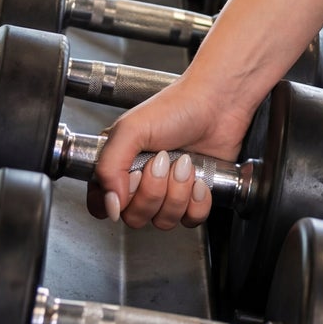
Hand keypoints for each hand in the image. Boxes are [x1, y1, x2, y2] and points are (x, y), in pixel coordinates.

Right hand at [87, 75, 255, 230]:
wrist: (220, 102)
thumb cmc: (177, 107)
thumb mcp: (131, 129)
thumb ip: (109, 167)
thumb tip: (110, 205)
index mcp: (120, 166)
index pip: (102, 206)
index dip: (119, 199)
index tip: (134, 175)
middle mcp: (142, 182)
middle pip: (135, 217)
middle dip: (154, 191)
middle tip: (165, 160)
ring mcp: (169, 190)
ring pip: (164, 221)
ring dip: (178, 193)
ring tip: (185, 163)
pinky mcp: (195, 194)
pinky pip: (191, 219)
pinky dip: (197, 202)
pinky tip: (200, 179)